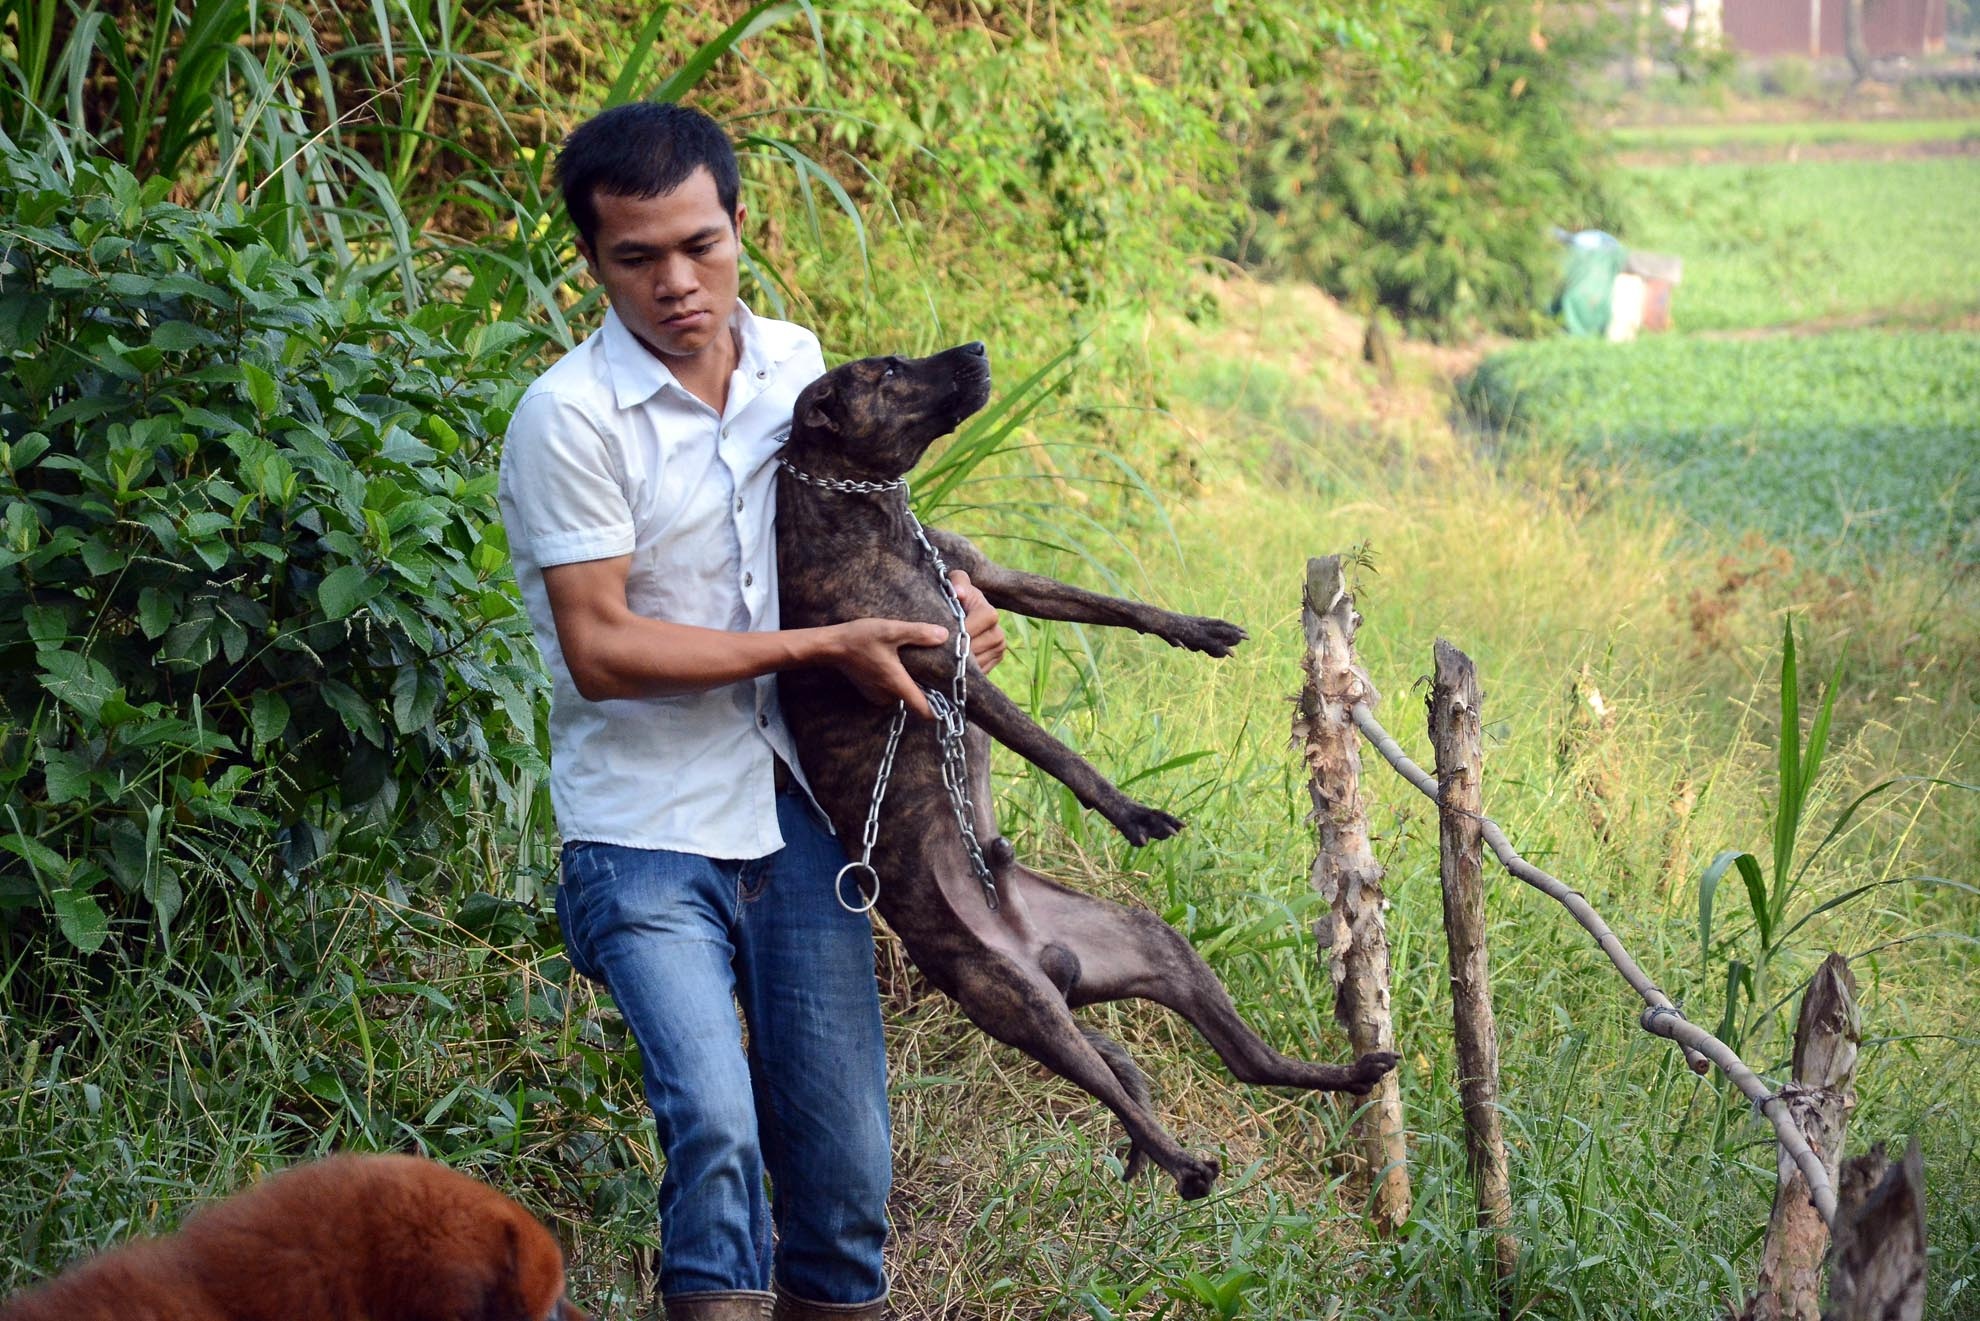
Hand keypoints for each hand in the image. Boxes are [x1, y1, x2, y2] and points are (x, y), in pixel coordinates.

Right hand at [827, 617, 949, 718]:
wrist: (830, 646)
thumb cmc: (859, 638)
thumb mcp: (891, 630)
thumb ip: (918, 633)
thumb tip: (944, 635)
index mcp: (897, 684)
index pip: (925, 711)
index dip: (941, 710)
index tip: (954, 702)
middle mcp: (888, 695)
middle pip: (917, 700)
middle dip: (928, 689)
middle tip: (939, 671)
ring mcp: (878, 695)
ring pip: (904, 694)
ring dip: (912, 683)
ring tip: (919, 665)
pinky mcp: (871, 691)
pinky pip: (892, 690)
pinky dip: (898, 681)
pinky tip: (899, 664)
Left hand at [950, 570, 1005, 671]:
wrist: (963, 613)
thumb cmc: (955, 596)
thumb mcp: (955, 584)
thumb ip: (957, 582)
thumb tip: (959, 592)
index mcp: (990, 613)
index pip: (979, 624)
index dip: (963, 630)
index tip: (945, 635)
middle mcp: (998, 633)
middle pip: (977, 648)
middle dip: (958, 650)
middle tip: (939, 652)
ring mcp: (998, 649)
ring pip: (978, 663)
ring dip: (960, 664)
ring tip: (942, 661)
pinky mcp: (994, 662)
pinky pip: (979, 673)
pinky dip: (965, 672)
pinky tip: (951, 668)